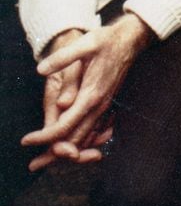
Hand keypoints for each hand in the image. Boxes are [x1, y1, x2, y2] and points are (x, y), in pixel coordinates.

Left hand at [22, 13, 152, 157]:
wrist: (130, 41)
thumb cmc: (106, 41)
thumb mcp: (85, 44)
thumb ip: (63, 58)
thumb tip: (41, 70)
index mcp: (91, 95)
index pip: (65, 125)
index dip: (44, 137)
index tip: (26, 141)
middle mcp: (99, 106)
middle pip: (74, 140)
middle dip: (53, 154)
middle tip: (33, 164)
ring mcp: (104, 107)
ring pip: (84, 138)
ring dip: (66, 151)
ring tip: (46, 160)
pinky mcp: (106, 105)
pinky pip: (93, 132)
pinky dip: (80, 144)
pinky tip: (69, 147)